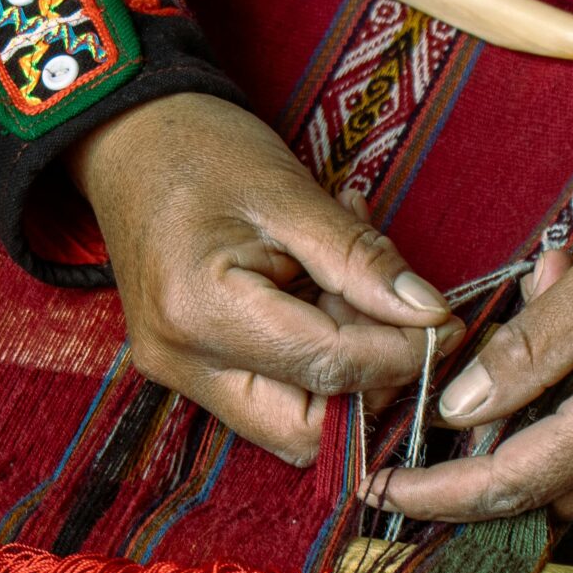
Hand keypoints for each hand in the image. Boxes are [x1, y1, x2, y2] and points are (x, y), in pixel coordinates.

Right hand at [68, 92, 459, 463]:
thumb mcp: (291, 193)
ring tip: (352, 282)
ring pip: (291, 423)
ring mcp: (180, 374)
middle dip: (370, 385)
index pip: (328, 367)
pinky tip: (324, 290)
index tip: (446, 323)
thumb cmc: (201, 151)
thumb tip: (430, 315)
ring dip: (344, 371)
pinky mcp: (190, 371)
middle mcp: (182, 362)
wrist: (127, 141)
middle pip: (304, 431)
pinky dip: (316, 359)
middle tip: (401, 314)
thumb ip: (362, 260)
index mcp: (201, 311)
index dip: (401, 354)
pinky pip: (271, 393)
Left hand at [364, 182, 572, 520]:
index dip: (438, 492)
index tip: (381, 487)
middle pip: (536, 495)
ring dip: (530, 423)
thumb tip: (457, 411)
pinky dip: (571, 416)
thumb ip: (524, 355)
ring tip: (540, 316)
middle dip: (478, 452)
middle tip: (451, 380)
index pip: (510, 485)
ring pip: (570, 479)